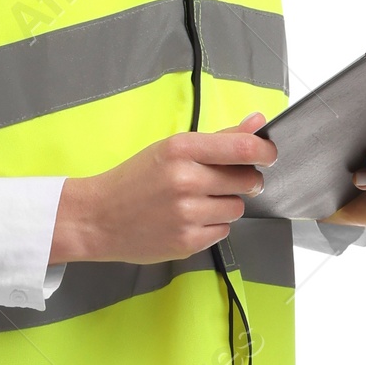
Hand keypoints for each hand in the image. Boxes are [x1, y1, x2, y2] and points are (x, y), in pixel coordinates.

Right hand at [52, 114, 275, 264]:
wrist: (97, 218)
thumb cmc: (134, 180)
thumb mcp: (171, 149)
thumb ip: (219, 138)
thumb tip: (257, 123)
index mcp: (180, 149)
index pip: (242, 148)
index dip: (264, 152)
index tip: (268, 154)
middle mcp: (185, 180)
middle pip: (247, 180)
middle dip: (244, 180)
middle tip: (223, 180)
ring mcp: (186, 213)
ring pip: (237, 208)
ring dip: (225, 204)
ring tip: (197, 202)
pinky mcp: (187, 241)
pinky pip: (222, 230)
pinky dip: (212, 225)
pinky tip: (188, 219)